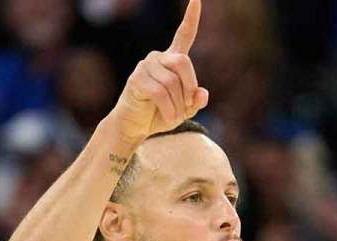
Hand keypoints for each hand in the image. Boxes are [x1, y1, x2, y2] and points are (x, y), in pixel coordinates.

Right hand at [110, 0, 208, 144]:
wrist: (134, 126)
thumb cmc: (159, 115)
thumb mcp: (183, 109)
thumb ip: (195, 101)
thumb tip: (202, 94)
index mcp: (172, 60)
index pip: (184, 35)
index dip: (191, 17)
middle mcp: (158, 58)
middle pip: (183, 62)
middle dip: (189, 88)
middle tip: (187, 107)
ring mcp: (145, 66)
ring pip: (172, 83)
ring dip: (178, 106)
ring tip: (174, 118)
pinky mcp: (136, 79)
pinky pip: (160, 93)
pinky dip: (169, 110)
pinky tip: (168, 119)